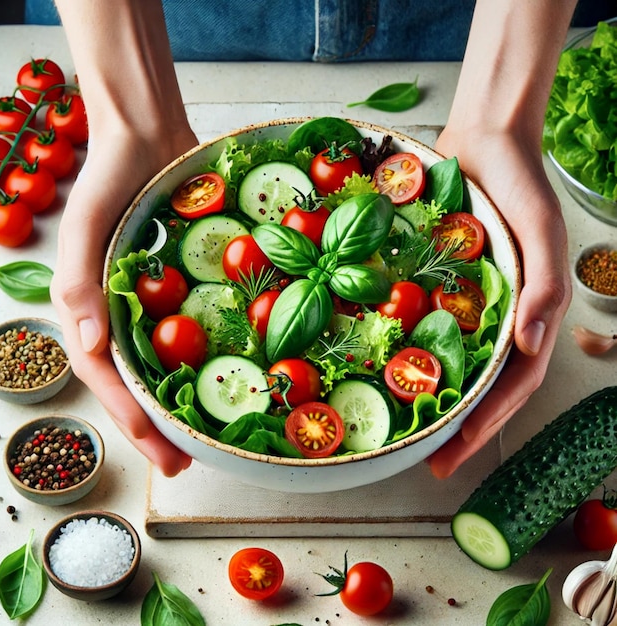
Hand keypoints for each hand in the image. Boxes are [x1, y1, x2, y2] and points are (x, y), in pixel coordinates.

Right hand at [50, 125, 197, 475]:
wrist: (146, 135)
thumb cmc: (108, 175)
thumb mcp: (84, 226)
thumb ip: (79, 285)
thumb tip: (86, 344)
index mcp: (89, 307)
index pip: (105, 377)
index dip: (131, 417)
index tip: (162, 451)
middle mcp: (119, 312)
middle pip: (134, 381)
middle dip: (156, 426)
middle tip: (185, 463)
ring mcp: (149, 302)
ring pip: (161, 363)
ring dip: (179, 400)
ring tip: (205, 435)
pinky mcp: (178, 286)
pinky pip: (189, 327)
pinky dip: (202, 356)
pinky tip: (229, 373)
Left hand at [427, 127, 571, 477]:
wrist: (483, 143)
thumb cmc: (520, 187)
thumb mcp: (542, 233)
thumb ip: (544, 287)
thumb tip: (534, 345)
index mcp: (527, 316)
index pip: (511, 386)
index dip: (486, 425)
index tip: (455, 457)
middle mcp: (497, 318)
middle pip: (480, 386)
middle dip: (458, 427)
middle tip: (427, 462)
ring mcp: (467, 304)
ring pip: (451, 362)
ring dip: (432, 397)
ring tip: (405, 430)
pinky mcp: (439, 285)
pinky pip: (424, 324)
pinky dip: (410, 351)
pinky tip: (384, 367)